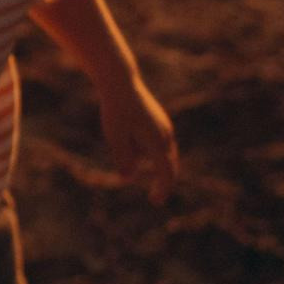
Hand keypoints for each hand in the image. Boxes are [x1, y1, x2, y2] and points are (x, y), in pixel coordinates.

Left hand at [97, 78, 178, 203]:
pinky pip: (153, 142)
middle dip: (162, 181)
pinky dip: (143, 147)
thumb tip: (128, 177)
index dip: (163, 189)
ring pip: (157, 152)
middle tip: (154, 197)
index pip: (166, 173)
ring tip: (120, 131)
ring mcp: (163, 126)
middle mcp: (165, 135)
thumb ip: (123, 158)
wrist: (120, 81)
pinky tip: (128, 132)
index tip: (156, 202)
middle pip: (168, 165)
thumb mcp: (115, 137)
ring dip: (144, 156)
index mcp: (157, 142)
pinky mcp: (158, 121)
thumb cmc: (116, 110)